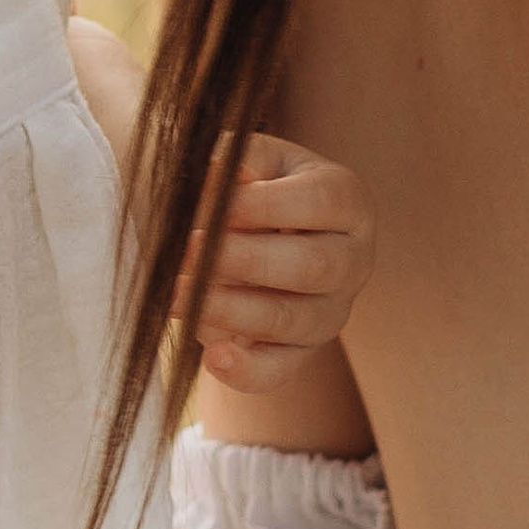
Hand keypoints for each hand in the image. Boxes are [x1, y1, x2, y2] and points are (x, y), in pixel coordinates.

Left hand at [180, 133, 371, 391]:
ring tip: (177, 294)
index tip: (213, 203)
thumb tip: (221, 170)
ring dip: (232, 309)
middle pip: (313, 266)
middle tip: (188, 249)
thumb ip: (241, 159)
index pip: (321, 201)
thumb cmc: (258, 185)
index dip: (266, 204)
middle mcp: (352, 260)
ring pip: (293, 320)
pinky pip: (281, 370)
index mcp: (346, 201)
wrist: (266, 231)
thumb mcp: (255, 159)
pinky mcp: (302, 351)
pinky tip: (214, 356)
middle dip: (245, 259)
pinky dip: (247, 370)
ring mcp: (331, 310)